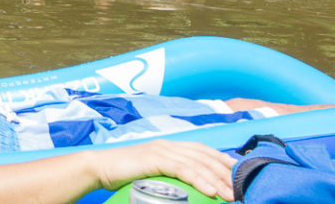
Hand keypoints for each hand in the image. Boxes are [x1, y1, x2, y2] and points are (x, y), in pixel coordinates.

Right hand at [91, 140, 234, 200]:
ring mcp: (161, 150)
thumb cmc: (121, 174)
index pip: (201, 149)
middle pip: (204, 155)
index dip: (221, 158)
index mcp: (167, 146)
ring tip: (231, 195)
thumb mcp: (149, 172)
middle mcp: (167, 144)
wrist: (99, 168)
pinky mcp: (155, 159)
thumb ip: (166, 175)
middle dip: (225, 171)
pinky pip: (183, 170)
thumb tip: (182, 189)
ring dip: (217, 180)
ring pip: (197, 163)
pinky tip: (211, 191)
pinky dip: (200, 180)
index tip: (237, 171)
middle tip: (241, 188)